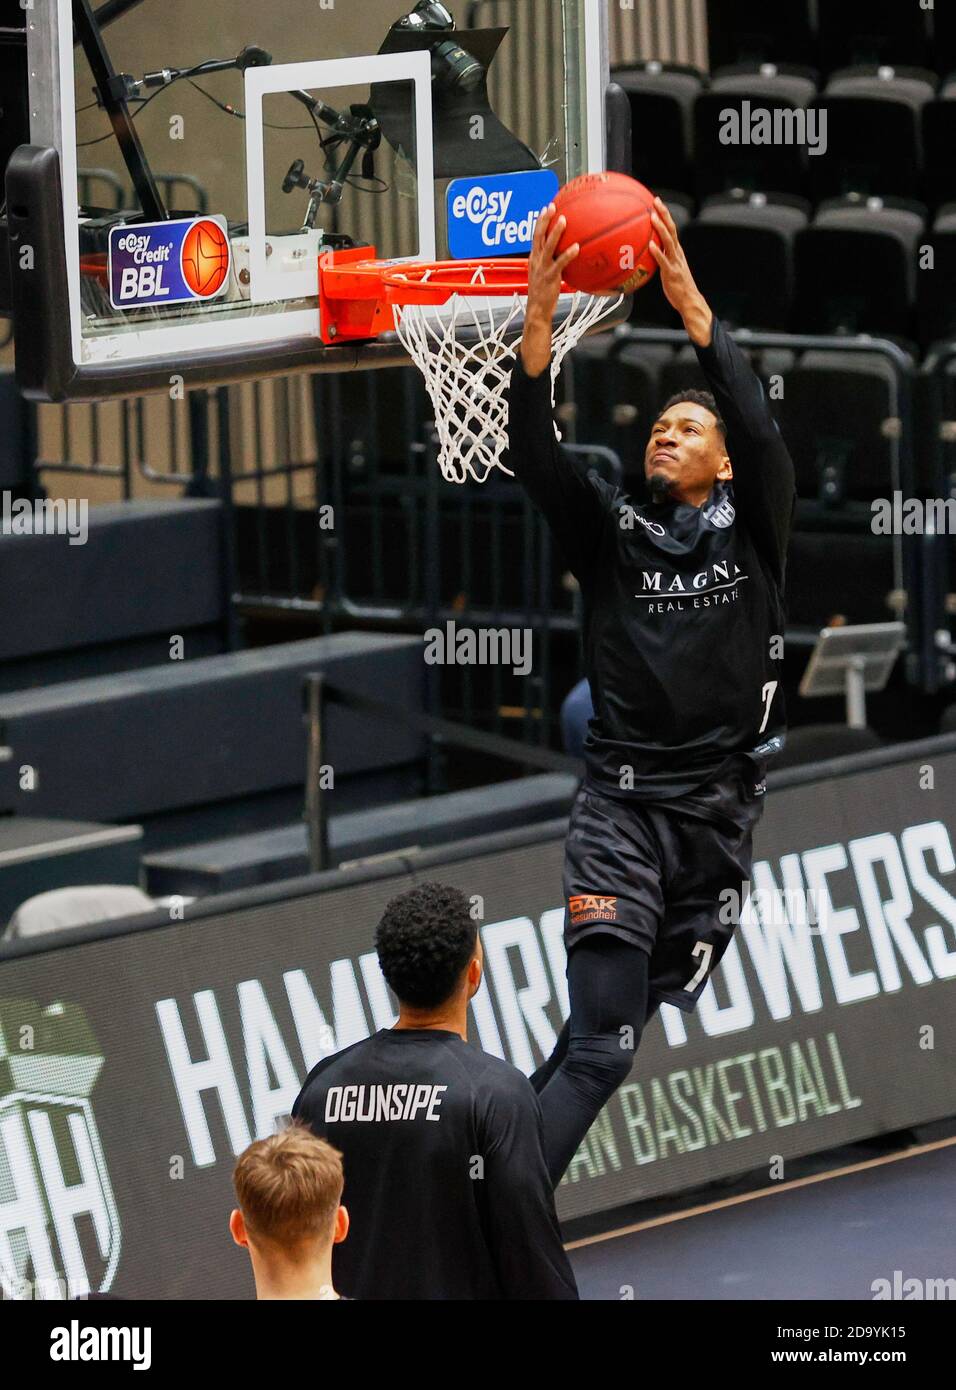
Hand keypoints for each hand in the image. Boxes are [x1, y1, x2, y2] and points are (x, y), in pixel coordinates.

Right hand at [520, 204, 579, 376]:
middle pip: (538, 236)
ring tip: (564, 220)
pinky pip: (559, 263)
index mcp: (533, 259)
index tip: (547, 208)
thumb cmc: (543, 295)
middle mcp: (536, 261)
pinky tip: (576, 247)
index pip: (535, 236)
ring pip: (548, 246)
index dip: (540, 221)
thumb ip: (554, 264)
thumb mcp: (545, 276)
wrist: (537, 312)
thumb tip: (569, 256)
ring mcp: (542, 268)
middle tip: (552, 207)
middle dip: (544, 220)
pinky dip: (568, 254)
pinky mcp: (550, 277)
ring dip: (556, 232)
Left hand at [648, 196, 712, 346]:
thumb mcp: (669, 269)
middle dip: (664, 214)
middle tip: (655, 201)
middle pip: (671, 229)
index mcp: (677, 251)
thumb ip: (660, 260)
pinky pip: (664, 260)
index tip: (656, 202)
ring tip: (652, 217)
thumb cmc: (677, 287)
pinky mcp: (671, 273)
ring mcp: (675, 262)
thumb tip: (647, 255)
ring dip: (660, 228)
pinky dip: (657, 252)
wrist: (689, 300)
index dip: (665, 214)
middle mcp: (677, 253)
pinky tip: (650, 245)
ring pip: (668, 241)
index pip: (671, 228)